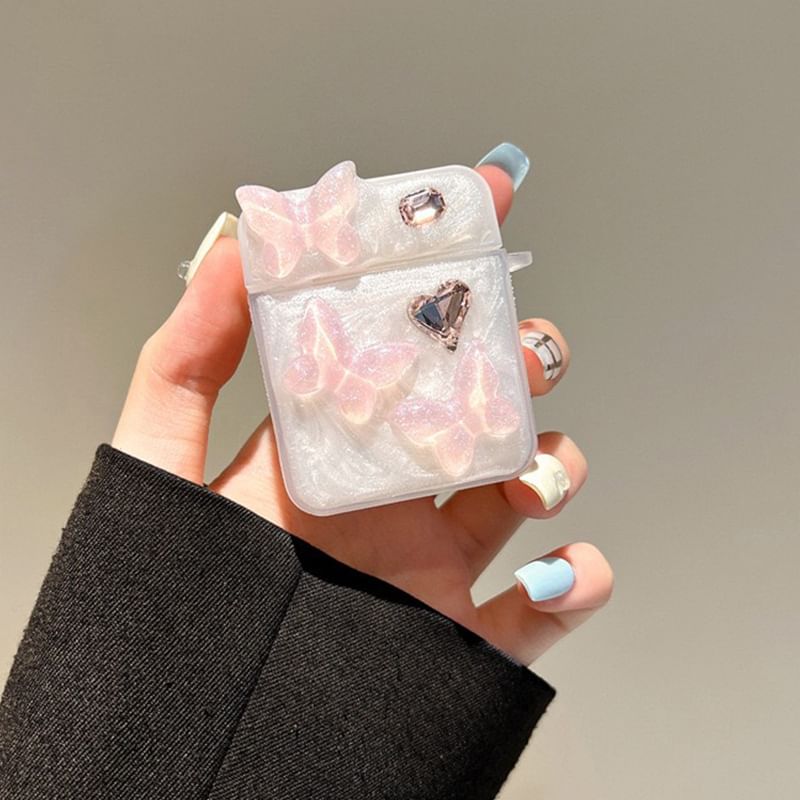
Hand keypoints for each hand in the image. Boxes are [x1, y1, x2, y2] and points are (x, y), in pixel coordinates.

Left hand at [112, 165, 612, 664]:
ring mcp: (434, 562)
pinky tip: (561, 568)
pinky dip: (576, 582)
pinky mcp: (461, 639)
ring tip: (531, 472)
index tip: (487, 196)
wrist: (205, 735)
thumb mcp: (160, 460)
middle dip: (522, 360)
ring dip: (557, 462)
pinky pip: (545, 606)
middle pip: (486, 402)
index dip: (447, 263)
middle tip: (521, 353)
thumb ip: (188, 358)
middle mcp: (392, 491)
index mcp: (335, 441)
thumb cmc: (174, 595)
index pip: (404, 335)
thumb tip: (235, 244)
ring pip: (530, 487)